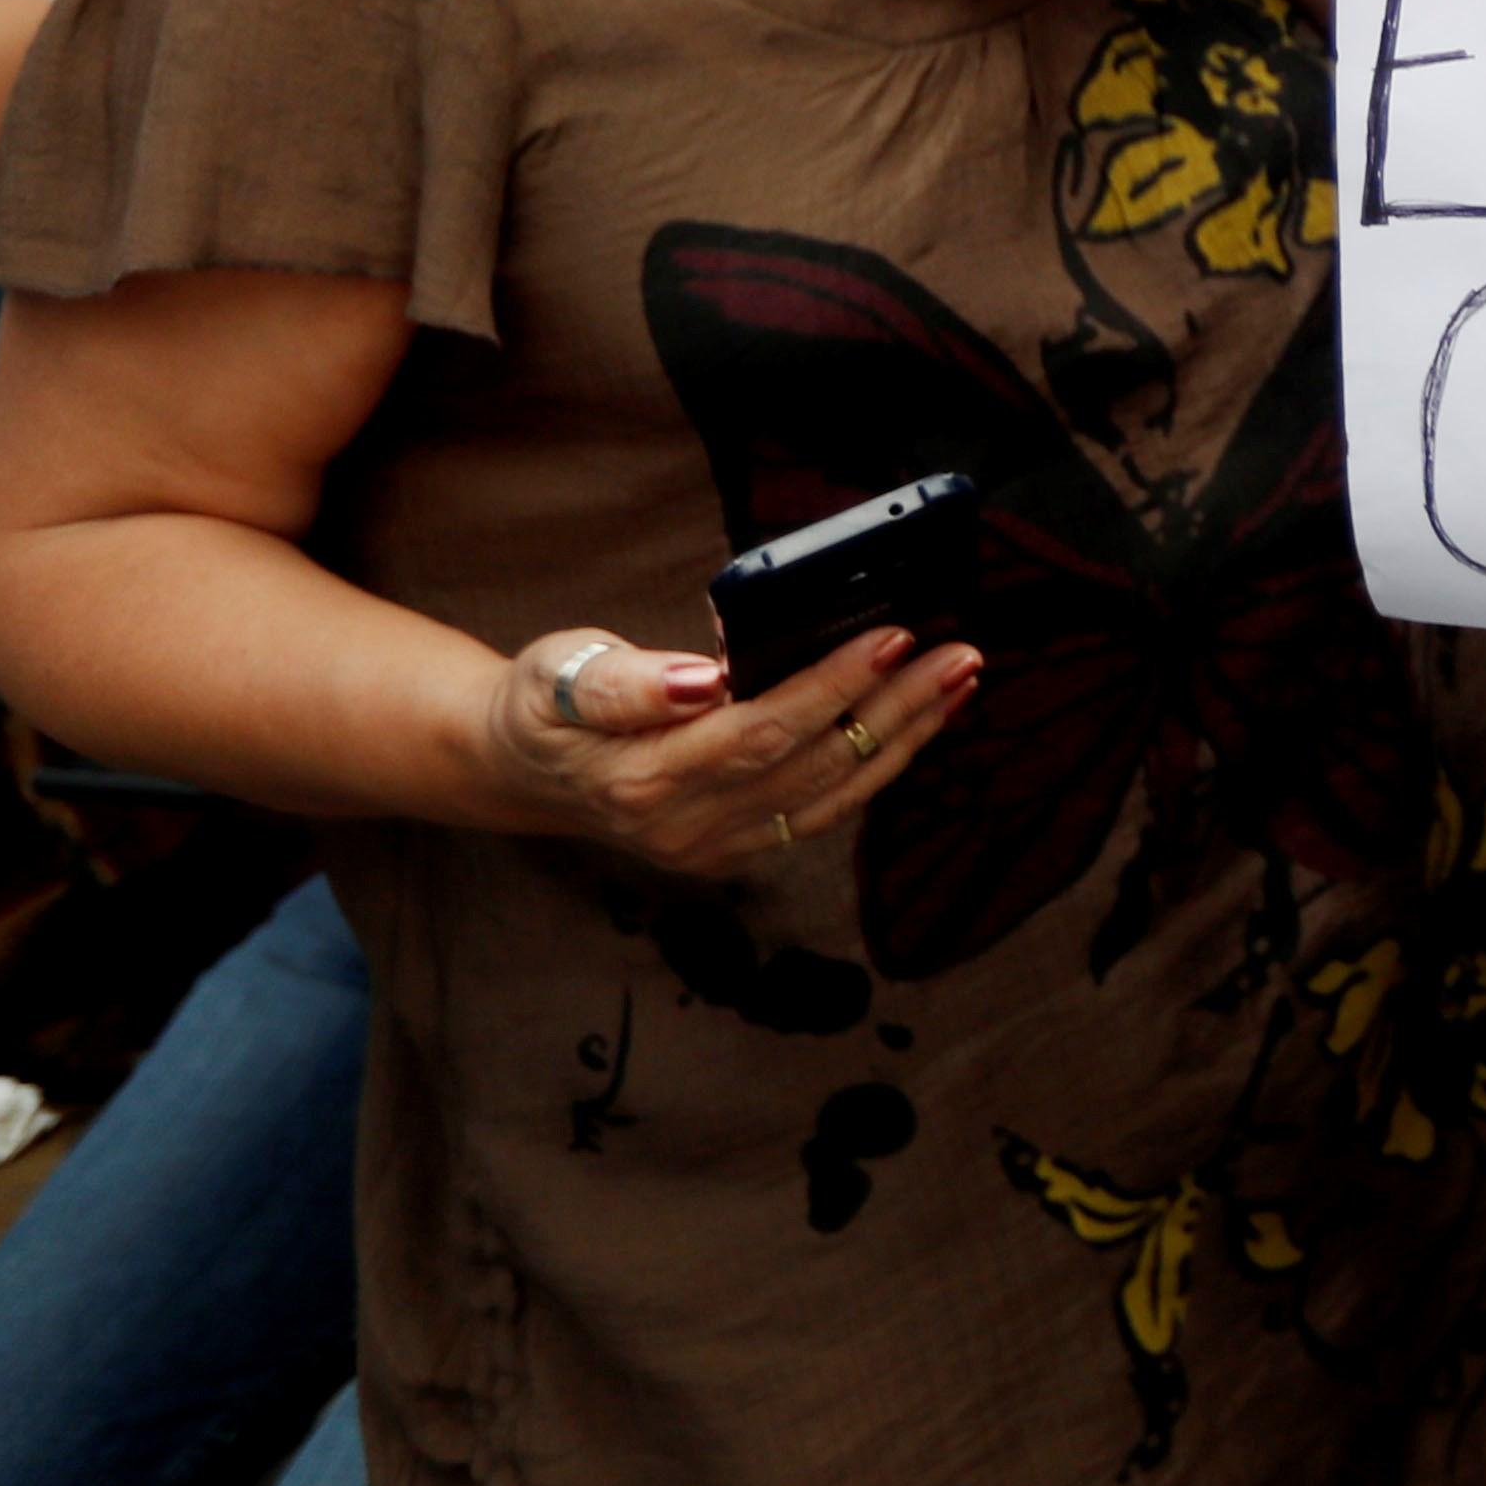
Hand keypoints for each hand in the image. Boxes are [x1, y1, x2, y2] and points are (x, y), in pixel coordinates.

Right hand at [479, 621, 982, 879]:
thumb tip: (704, 678)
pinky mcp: (739, 849)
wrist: (523, 770)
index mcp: (643, 779)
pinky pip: (825, 809)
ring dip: (906, 736)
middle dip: (894, 706)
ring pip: (833, 793)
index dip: (832, 686)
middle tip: (959, 653)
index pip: (760, 731)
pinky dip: (881, 764)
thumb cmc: (544, 705)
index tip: (893, 636)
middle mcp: (686, 826)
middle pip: (812, 763)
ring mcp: (716, 847)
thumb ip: (625, 682)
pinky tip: (922, 720)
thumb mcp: (557, 673)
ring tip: (962, 680)